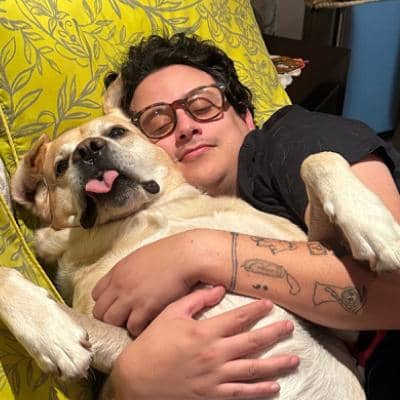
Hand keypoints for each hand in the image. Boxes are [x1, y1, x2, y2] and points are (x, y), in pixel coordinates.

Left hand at [92, 230, 228, 335]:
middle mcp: (119, 285)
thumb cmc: (171, 254)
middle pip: (100, 311)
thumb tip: (130, 281)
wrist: (187, 256)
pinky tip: (149, 324)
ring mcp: (130, 297)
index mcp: (118, 271)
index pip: (96, 295)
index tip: (117, 306)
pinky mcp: (145, 308)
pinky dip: (139, 329)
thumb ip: (130, 271)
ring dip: (123, 324)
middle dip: (111, 317)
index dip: (107, 303)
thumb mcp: (142, 257)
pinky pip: (132, 327)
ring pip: (112, 321)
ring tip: (136, 323)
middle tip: (125, 319)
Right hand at [111, 286, 298, 399]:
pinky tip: (274, 387)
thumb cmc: (153, 343)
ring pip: (253, 369)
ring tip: (294, 359)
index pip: (238, 318)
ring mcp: (216, 377)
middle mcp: (215, 354)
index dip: (256, 310)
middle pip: (252, 342)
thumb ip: (196, 300)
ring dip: (276, 364)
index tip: (270, 304)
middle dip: (274, 333)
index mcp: (205, 332)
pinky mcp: (212, 395)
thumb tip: (219, 289)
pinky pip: (241, 393)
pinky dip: (260, 391)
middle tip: (290, 327)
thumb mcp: (170, 314)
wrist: (137, 379)